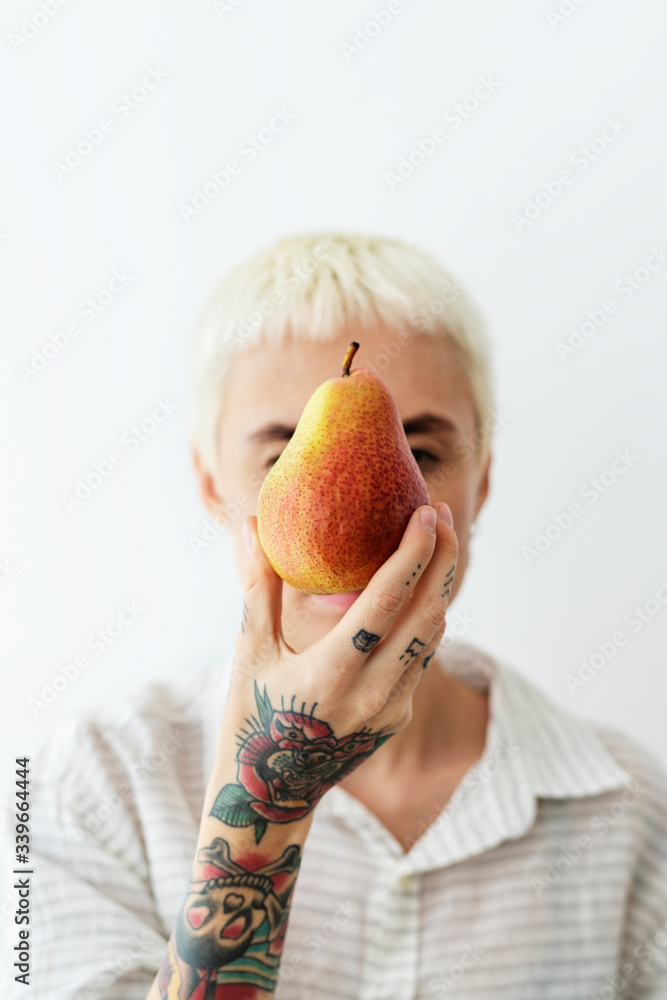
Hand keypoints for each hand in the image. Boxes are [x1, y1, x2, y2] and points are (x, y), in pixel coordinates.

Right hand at [215, 502, 457, 840]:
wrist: (270, 795)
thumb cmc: (251, 714)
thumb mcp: (249, 651)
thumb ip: (258, 586)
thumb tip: (251, 523)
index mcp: (331, 673)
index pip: (388, 601)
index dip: (413, 552)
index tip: (426, 511)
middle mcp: (372, 694)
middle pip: (428, 612)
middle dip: (443, 557)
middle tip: (440, 512)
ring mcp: (392, 710)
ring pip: (434, 635)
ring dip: (440, 585)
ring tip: (436, 541)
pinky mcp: (399, 718)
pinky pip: (424, 658)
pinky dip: (426, 618)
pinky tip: (417, 590)